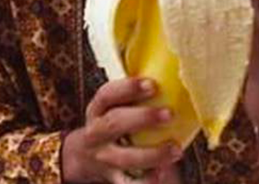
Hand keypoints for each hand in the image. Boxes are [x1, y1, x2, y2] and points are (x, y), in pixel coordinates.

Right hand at [61, 78, 182, 183]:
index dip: (128, 88)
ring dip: (152, 153)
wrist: (83, 157)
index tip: (152, 84)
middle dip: (142, 118)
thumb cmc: (110, 125)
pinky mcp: (114, 178)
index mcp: (97, 110)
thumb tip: (173, 87)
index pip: (107, 95)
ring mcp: (104, 156)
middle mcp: (97, 132)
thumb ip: (132, 99)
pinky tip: (162, 175)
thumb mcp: (111, 108)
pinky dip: (147, 182)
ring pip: (125, 157)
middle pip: (114, 123)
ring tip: (176, 149)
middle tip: (169, 114)